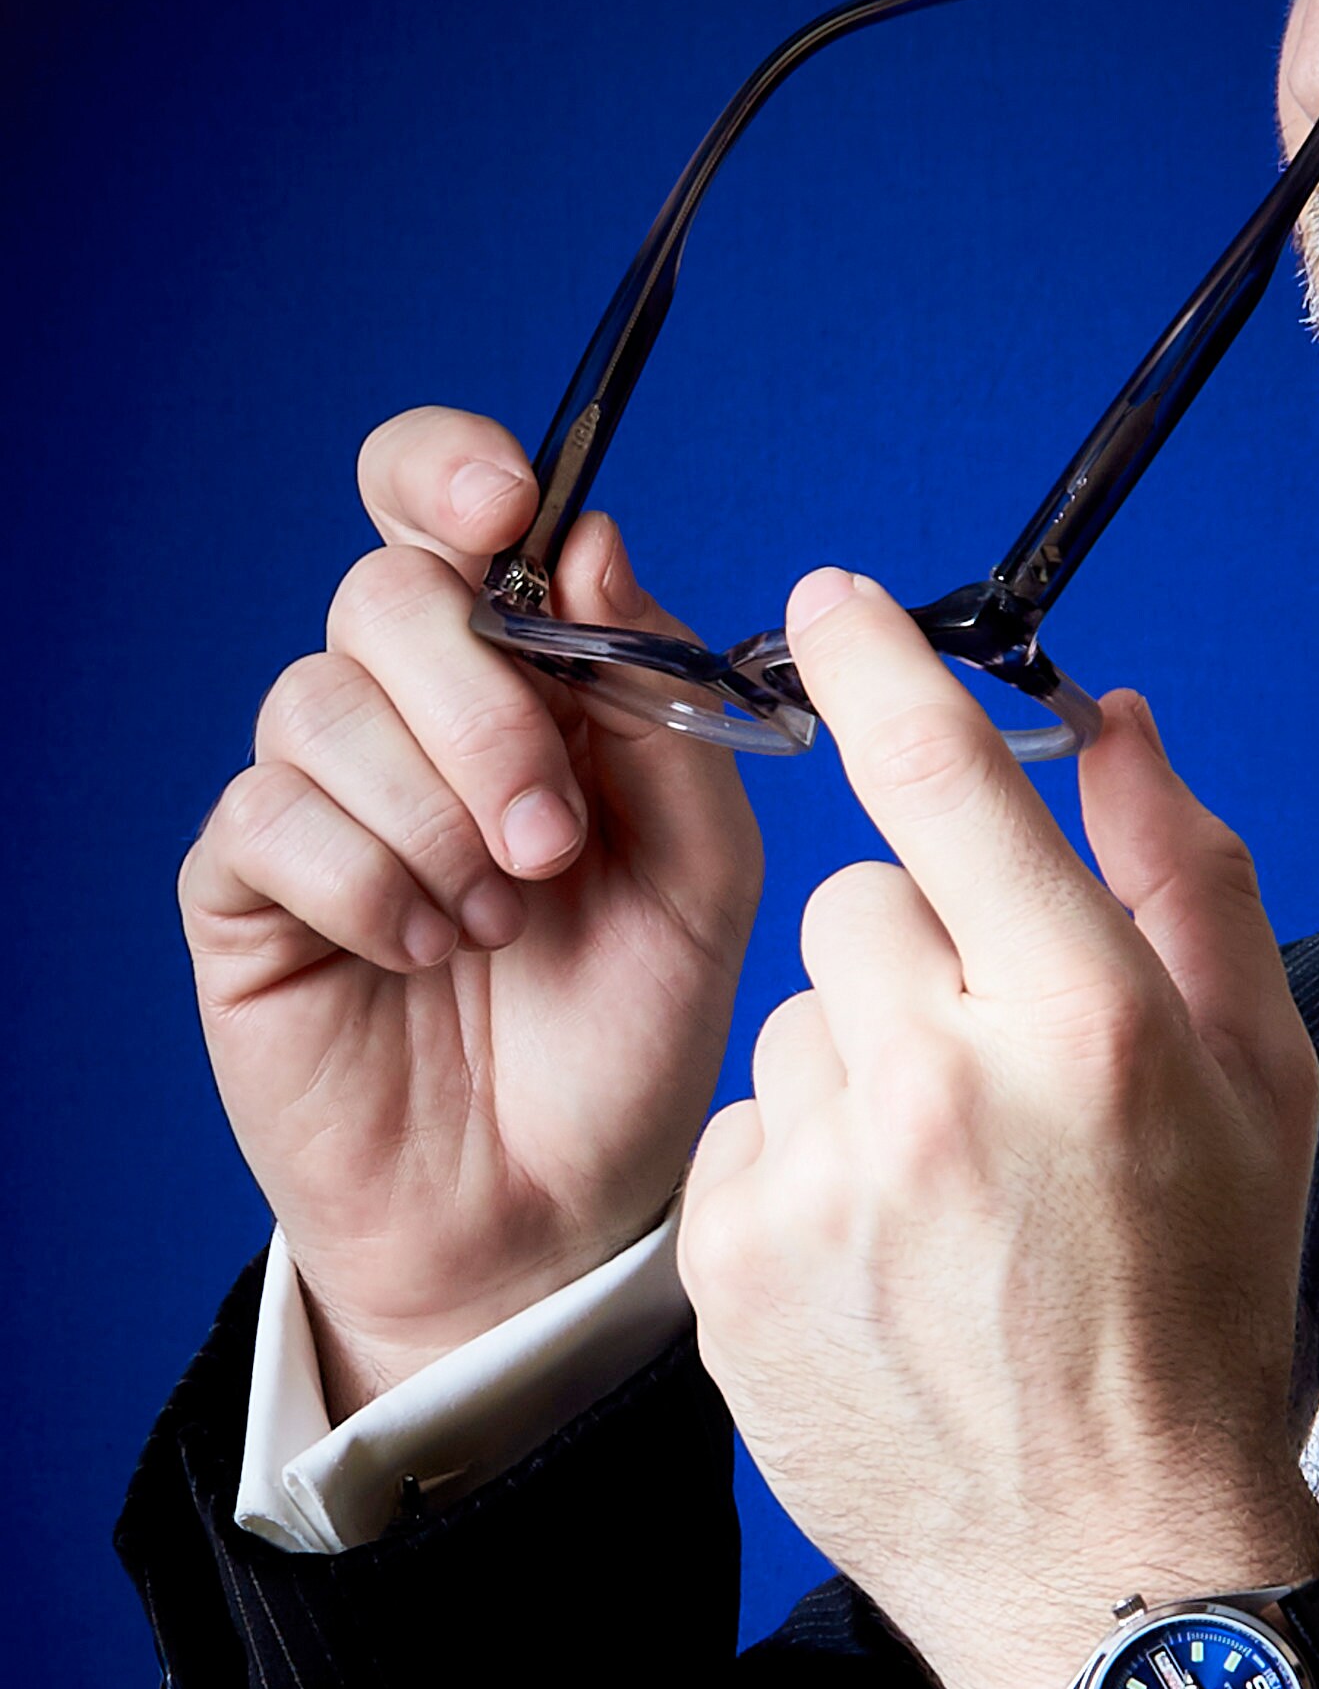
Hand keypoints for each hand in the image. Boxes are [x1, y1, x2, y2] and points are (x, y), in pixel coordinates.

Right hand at [181, 406, 762, 1414]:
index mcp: (524, 684)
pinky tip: (424, 956)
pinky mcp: (244, 888)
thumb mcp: (704, 877)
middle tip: (549, 840)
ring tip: (500, 926)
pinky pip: (272, 818)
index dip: (451, 471)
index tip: (502, 505)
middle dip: (482, 707)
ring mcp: (320, 799)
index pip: (443, 507)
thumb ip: (669, 712)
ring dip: (434, 820)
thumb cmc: (628, 1044)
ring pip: (320, 702)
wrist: (551, 1217)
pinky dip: (369, 886)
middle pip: (387, 595)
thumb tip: (595, 545)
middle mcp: (410, 719)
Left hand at [676, 568, 1318, 1688]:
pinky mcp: (733, 1261)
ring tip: (940, 1192)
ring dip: (856, 1064)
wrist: (1106, 1550)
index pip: (942, 780)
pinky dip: (802, 1165)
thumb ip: (1187, 878)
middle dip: (915, 952)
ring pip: (793, 1018)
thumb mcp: (1260, 1084)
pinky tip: (881, 1253)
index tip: (830, 601)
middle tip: (989, 1073)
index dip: (877, 666)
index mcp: (1087, 1021)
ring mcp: (824, 1178)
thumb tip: (1109, 721)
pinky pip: (744, 1127)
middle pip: (854, 898)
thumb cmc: (1200, 1310)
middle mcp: (942, 1082)